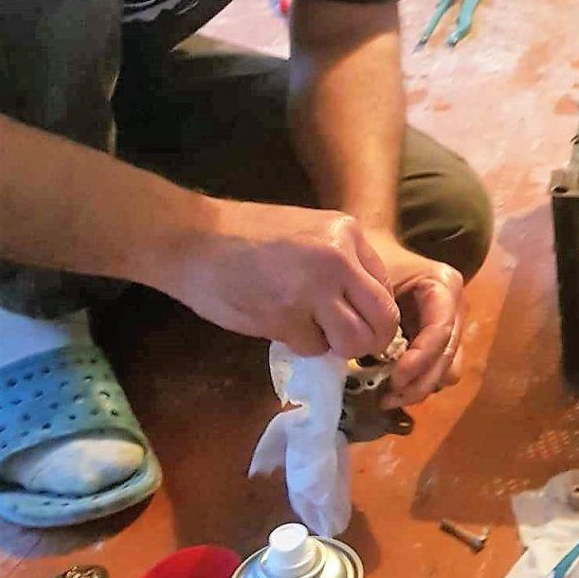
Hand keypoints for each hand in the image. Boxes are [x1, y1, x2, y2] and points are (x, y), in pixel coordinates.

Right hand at [170, 198, 402, 358]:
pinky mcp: (285, 318)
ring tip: (313, 332)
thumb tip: (365, 303)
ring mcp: (313, 291)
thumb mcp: (308, 229)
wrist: (193, 239)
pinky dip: (301, 345)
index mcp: (348, 233)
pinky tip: (280, 324)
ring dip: (336, 348)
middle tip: (347, 342)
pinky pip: (313, 348)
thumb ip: (342, 261)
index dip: (374, 312)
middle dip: (370, 341)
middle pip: (383, 321)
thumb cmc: (246, 234)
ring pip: (353, 342)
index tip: (356, 319)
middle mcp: (339, 261)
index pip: (386, 288)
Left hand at [362, 230, 464, 406]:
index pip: (440, 332)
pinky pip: (437, 371)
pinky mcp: (440, 342)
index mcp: (445, 286)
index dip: (420, 361)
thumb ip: (377, 311)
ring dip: (421, 386)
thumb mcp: (371, 277)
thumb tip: (372, 353)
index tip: (393, 380)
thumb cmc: (369, 258)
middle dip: (420, 382)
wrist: (372, 246)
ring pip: (448, 370)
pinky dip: (418, 383)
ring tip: (388, 395)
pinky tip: (391, 388)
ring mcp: (451, 327)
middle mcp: (456, 308)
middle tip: (387, 397)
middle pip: (448, 357)